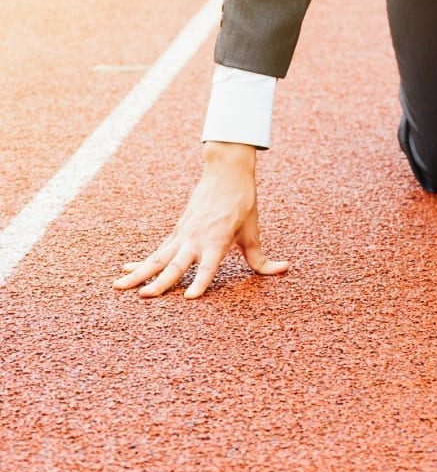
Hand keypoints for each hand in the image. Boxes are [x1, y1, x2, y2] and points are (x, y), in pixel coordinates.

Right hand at [113, 141, 288, 299]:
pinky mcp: (176, 233)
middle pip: (176, 265)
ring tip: (118, 287)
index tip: (191, 298)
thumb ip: (261, 258)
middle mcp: (197, 240)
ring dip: (138, 273)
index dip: (202, 282)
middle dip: (160, 282)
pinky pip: (156, 251)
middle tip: (145, 296)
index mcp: (218, 240)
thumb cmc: (242, 204)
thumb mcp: (253, 231)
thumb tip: (284, 269)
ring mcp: (183, 236)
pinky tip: (125, 271)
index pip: (210, 267)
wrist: (225, 173)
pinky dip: (141, 262)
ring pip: (157, 259)